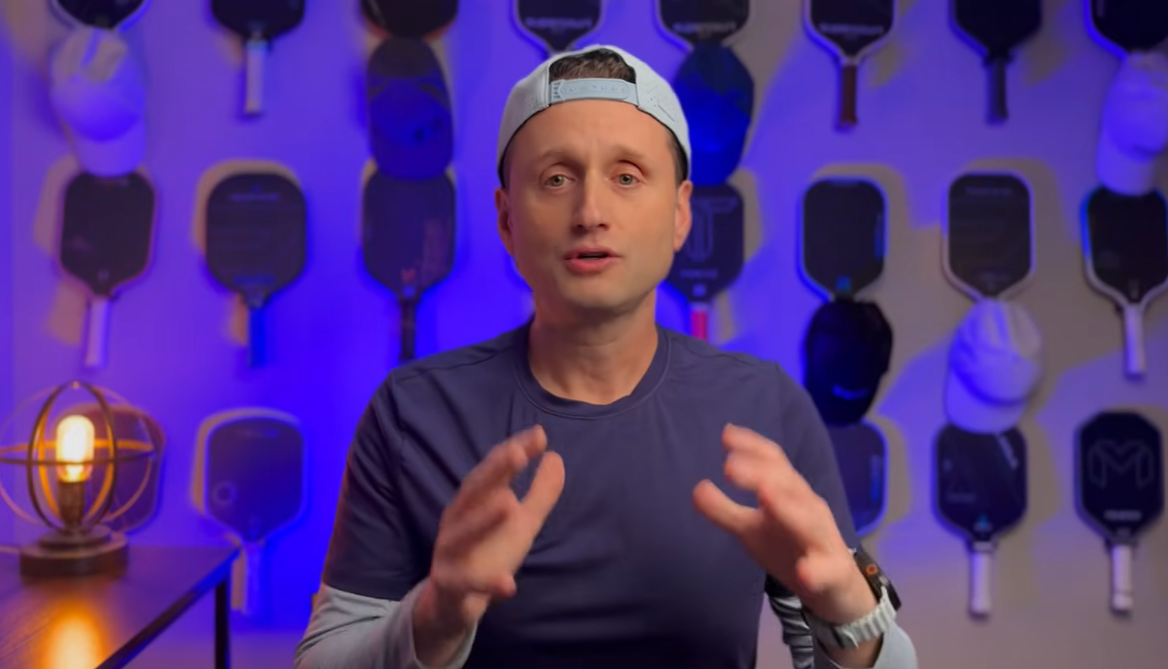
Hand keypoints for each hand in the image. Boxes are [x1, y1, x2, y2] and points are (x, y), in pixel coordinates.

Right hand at [415, 426, 564, 654]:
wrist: (456, 601)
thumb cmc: (489, 551)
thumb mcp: (522, 523)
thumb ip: (540, 493)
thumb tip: (555, 456)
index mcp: (475, 500)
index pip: (494, 470)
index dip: (514, 451)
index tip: (539, 435)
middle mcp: (458, 519)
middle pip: (474, 491)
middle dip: (493, 471)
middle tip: (517, 453)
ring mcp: (451, 551)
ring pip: (463, 533)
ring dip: (483, 520)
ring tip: (508, 504)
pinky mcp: (452, 583)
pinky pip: (468, 583)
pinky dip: (488, 584)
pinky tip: (509, 585)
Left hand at [693, 424, 873, 623]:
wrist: (837, 588)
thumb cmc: (789, 547)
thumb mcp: (750, 529)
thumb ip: (724, 509)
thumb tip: (696, 487)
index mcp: (790, 493)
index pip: (774, 463)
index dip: (752, 447)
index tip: (725, 435)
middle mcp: (809, 509)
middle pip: (788, 485)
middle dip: (760, 473)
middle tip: (729, 466)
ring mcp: (824, 540)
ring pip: (809, 521)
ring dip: (788, 507)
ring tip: (765, 496)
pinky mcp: (833, 573)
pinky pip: (826, 571)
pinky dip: (816, 570)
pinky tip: (804, 573)